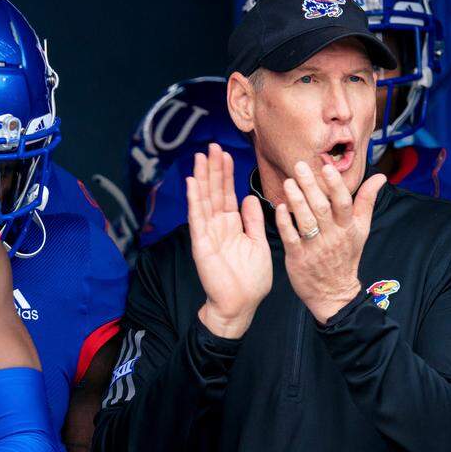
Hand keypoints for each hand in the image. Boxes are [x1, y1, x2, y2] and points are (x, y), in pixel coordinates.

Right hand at [187, 143, 271, 338]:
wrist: (240, 305)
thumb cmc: (250, 280)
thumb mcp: (258, 244)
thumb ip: (253, 221)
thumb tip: (249, 198)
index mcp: (232, 226)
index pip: (228, 194)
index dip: (226, 174)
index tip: (225, 153)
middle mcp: (218, 226)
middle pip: (214, 192)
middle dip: (213, 169)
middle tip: (211, 146)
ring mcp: (208, 234)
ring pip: (204, 200)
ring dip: (202, 178)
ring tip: (200, 156)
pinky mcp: (202, 245)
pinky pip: (198, 218)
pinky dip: (194, 200)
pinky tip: (192, 182)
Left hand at [276, 161, 384, 322]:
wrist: (334, 293)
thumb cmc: (347, 256)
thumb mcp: (362, 230)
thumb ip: (367, 201)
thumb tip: (380, 177)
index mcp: (348, 228)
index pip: (344, 203)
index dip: (336, 186)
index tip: (327, 167)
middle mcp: (333, 237)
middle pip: (322, 209)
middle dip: (311, 186)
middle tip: (299, 166)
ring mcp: (315, 248)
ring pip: (306, 222)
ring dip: (296, 201)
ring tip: (288, 182)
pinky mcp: (298, 258)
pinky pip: (291, 238)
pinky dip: (285, 223)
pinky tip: (279, 208)